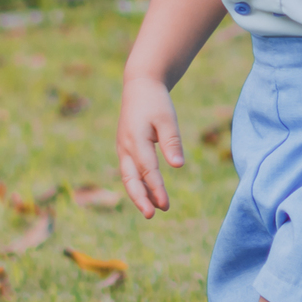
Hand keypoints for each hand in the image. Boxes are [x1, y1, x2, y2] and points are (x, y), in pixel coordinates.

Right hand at [117, 76, 184, 218]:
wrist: (140, 86)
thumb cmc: (156, 102)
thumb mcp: (167, 119)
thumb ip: (172, 142)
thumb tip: (178, 166)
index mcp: (136, 139)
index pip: (148, 169)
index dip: (156, 188)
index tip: (165, 205)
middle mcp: (125, 146)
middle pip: (130, 178)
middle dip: (140, 198)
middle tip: (151, 216)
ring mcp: (123, 148)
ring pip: (128, 177)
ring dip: (139, 194)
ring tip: (153, 210)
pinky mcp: (125, 148)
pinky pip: (129, 171)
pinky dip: (137, 184)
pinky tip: (149, 195)